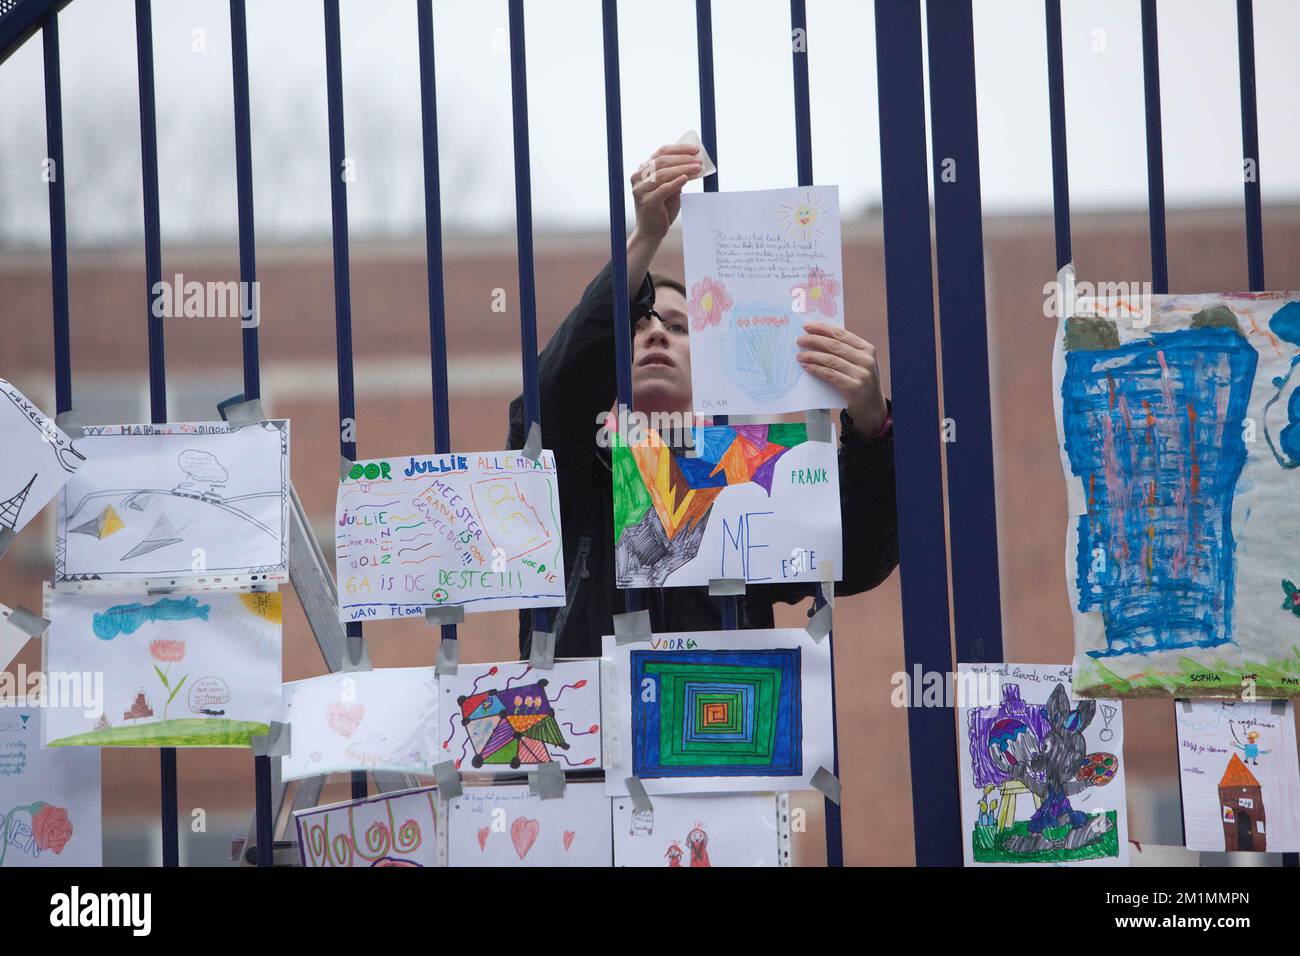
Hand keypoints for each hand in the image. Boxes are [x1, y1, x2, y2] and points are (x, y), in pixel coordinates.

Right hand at [629, 144, 701, 241]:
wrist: (651, 232)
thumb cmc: (662, 209)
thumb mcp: (670, 188)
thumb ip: (676, 175)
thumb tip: (693, 162)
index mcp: (643, 170)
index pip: (661, 153)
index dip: (679, 149)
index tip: (695, 150)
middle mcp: (638, 177)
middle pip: (662, 161)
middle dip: (683, 159)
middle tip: (698, 160)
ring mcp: (641, 190)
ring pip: (663, 173)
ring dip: (683, 169)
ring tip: (697, 168)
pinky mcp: (647, 202)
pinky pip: (663, 189)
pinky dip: (675, 182)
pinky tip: (686, 178)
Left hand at [796, 322, 887, 437]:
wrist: (872, 408)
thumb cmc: (860, 382)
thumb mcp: (858, 364)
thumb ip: (845, 352)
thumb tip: (817, 338)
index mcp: (867, 349)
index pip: (842, 334)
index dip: (822, 329)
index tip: (807, 326)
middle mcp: (866, 359)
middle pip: (834, 345)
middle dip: (814, 340)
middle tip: (799, 340)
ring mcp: (861, 373)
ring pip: (831, 360)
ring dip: (812, 356)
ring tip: (800, 356)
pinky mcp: (854, 387)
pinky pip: (830, 374)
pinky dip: (816, 369)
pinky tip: (807, 367)